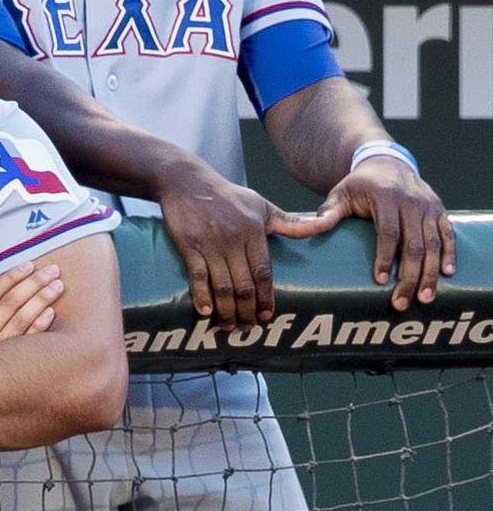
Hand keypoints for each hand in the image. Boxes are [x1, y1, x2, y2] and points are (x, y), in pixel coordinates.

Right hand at [0, 261, 62, 351]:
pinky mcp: (5, 369)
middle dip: (33, 283)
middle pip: (10, 302)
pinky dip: (38, 327)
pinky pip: (25, 345)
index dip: (11, 277)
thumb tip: (1, 309)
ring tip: (58, 286)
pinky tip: (50, 315)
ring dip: (41, 300)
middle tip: (53, 270)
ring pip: (20, 319)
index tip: (28, 265)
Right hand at [156, 158, 328, 326]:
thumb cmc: (226, 195)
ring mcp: (210, 244)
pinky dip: (201, 296)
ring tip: (229, 326)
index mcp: (254, 231)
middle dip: (246, 310)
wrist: (186, 181)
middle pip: (244, 284)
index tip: (266, 316)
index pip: (264, 272)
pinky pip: (197, 276)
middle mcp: (234, 240)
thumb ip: (290, 222)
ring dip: (226, 310)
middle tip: (247, 329)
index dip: (266, 297)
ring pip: (222, 285)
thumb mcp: (261, 205)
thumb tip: (323, 225)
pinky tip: (205, 311)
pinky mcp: (189, 246)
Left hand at [306, 155, 455, 311]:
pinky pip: (448, 235)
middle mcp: (411, 201)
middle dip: (409, 275)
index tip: (380, 281)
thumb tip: (312, 229)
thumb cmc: (358, 186)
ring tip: (425, 298)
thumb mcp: (339, 194)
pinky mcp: (440, 211)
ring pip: (433, 243)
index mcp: (385, 196)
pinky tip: (448, 274)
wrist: (387, 165)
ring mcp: (428, 206)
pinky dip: (450, 254)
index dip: (384, 257)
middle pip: (413, 243)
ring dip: (430, 272)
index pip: (387, 231)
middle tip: (401, 301)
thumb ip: (328, 213)